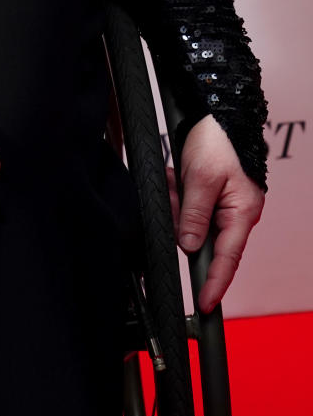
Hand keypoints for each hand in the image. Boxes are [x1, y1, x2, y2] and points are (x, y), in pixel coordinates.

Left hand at [168, 114, 264, 312]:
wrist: (219, 110)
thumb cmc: (219, 140)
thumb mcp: (201, 178)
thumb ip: (194, 215)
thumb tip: (189, 246)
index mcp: (241, 213)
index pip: (227, 259)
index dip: (215, 283)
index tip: (205, 305)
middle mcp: (236, 213)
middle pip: (203, 237)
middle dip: (182, 221)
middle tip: (174, 193)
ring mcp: (224, 203)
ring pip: (192, 219)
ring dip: (179, 201)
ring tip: (175, 177)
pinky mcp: (212, 193)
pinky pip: (190, 204)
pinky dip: (179, 192)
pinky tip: (175, 175)